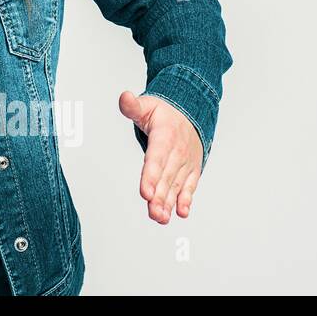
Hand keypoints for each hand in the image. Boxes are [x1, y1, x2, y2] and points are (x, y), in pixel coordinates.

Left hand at [118, 91, 203, 224]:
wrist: (190, 114)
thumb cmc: (164, 113)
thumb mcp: (147, 105)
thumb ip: (133, 106)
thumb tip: (124, 97)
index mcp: (165, 137)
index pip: (156, 159)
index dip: (150, 176)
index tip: (145, 193)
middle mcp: (177, 152)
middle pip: (166, 178)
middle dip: (159, 197)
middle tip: (153, 213)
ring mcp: (186, 163)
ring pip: (176, 185)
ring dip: (169, 203)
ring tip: (160, 217)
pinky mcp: (192, 170)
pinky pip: (189, 186)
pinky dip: (186, 200)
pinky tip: (181, 212)